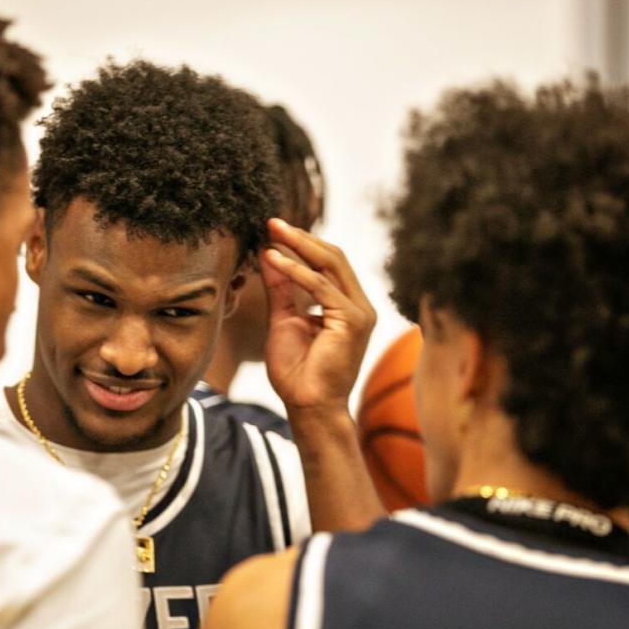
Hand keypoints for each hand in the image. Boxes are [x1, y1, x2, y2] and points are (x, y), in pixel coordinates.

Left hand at [261, 219, 375, 412]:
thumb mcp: (284, 320)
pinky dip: (297, 271)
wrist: (308, 407)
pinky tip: (275, 260)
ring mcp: (360, 313)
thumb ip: (281, 289)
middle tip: (272, 222)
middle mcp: (359, 306)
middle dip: (301, 237)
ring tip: (272, 232)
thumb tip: (269, 254)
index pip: (328, 263)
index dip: (302, 243)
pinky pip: (322, 287)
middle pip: (333, 257)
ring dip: (299, 246)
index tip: (273, 229)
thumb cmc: (297, 372)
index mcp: (347, 306)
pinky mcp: (353, 321)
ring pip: (331, 265)